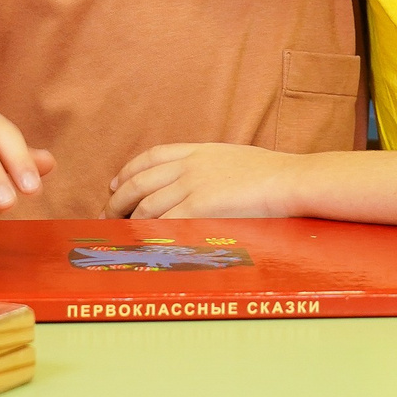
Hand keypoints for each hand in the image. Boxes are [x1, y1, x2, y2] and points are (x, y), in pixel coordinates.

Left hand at [108, 142, 301, 219]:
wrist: (289, 180)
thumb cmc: (274, 173)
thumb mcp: (235, 158)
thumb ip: (212, 167)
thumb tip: (204, 183)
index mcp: (199, 150)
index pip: (152, 157)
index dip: (128, 170)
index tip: (115, 183)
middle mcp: (189, 165)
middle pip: (139, 182)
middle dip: (117, 200)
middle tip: (106, 216)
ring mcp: (192, 185)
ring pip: (146, 206)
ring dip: (129, 223)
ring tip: (121, 236)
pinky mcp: (198, 207)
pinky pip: (163, 224)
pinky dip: (148, 236)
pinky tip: (141, 246)